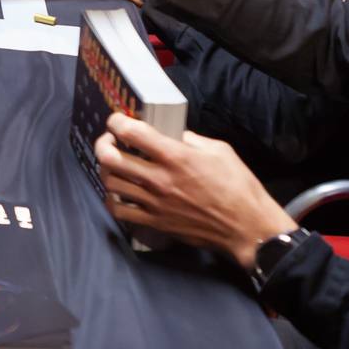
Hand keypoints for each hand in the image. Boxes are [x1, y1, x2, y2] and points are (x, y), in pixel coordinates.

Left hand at [94, 113, 293, 268]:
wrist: (246, 227)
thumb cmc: (238, 186)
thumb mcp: (219, 150)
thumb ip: (191, 139)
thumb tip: (172, 135)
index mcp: (176, 156)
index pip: (132, 133)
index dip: (117, 122)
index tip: (117, 121)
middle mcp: (160, 179)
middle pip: (111, 158)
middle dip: (103, 144)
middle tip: (109, 141)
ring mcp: (154, 203)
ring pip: (111, 183)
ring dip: (106, 170)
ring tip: (113, 165)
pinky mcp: (155, 222)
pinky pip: (119, 211)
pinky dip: (112, 199)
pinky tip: (119, 192)